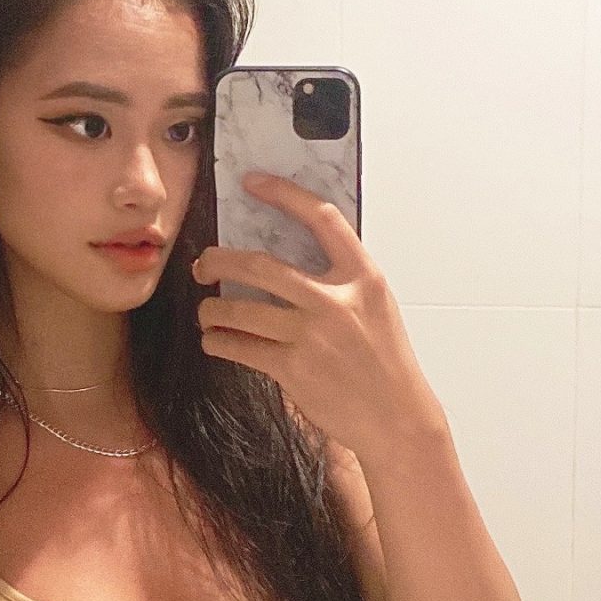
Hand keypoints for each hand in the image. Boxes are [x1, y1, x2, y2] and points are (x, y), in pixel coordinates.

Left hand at [191, 172, 445, 462]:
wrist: (397, 418)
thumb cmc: (384, 361)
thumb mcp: (375, 307)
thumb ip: (341, 279)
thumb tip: (289, 256)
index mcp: (363, 277)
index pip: (321, 218)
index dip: (284, 194)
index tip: (253, 182)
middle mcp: (336, 301)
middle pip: (260, 265)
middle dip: (219, 260)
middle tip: (203, 264)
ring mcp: (312, 336)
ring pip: (239, 309)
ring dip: (212, 309)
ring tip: (207, 311)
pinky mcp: (293, 369)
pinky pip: (240, 347)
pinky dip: (219, 341)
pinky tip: (215, 340)